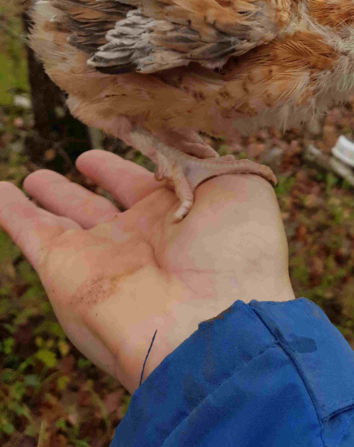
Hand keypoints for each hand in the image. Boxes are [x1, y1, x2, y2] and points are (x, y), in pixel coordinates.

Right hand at [0, 151, 293, 392]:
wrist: (212, 322)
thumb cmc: (236, 249)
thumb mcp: (239, 183)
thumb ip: (202, 155)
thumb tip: (177, 136)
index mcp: (187, 210)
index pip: (157, 172)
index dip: (143, 147)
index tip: (127, 124)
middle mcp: (144, 232)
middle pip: (112, 198)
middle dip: (98, 176)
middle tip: (83, 157)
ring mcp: (104, 252)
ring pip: (67, 215)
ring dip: (51, 195)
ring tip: (32, 178)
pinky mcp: (65, 269)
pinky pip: (29, 231)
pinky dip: (10, 212)